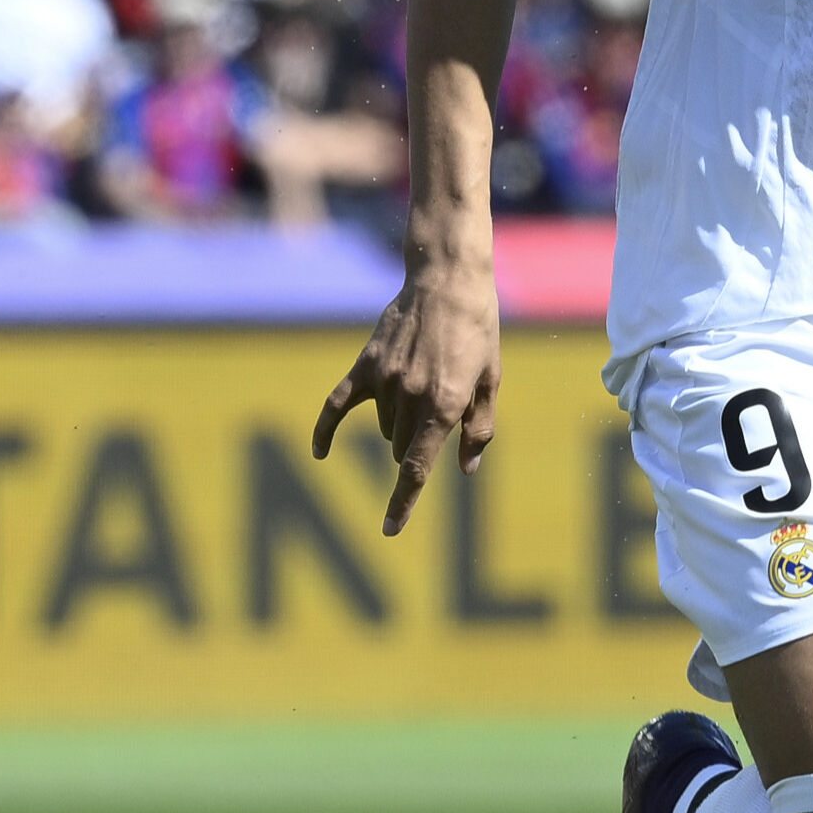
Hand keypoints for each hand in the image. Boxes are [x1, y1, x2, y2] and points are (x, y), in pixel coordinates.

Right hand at [312, 261, 501, 535]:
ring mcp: (384, 381)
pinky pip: (336, 405)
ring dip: (401, 426)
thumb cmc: (479, 333)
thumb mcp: (492, 382)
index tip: (389, 529)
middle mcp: (410, 396)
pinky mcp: (365, 365)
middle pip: (403, 449)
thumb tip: (465, 470)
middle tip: (442, 410)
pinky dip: (326, 429)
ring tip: (426, 384)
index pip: (417, 468)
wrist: (447, 283)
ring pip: (384, 429)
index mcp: (444, 405)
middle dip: (420, 446)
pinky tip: (320, 452)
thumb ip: (479, 429)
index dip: (403, 502)